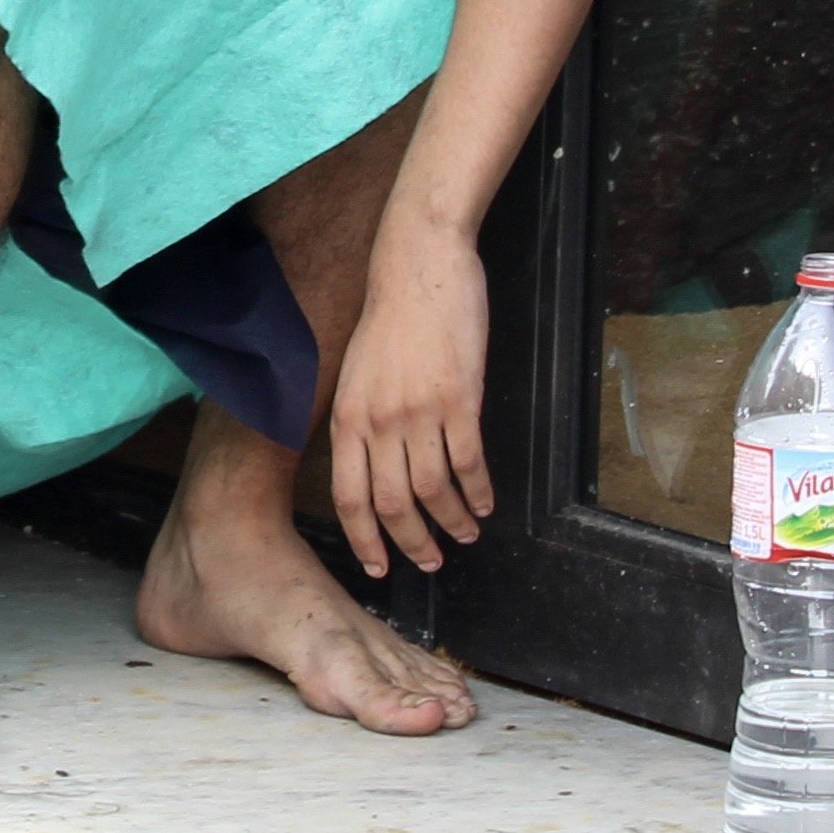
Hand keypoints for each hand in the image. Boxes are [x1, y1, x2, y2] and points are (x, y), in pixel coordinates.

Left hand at [327, 229, 494, 573]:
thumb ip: (360, 420)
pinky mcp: (460, 401)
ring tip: (465, 535)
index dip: (365, 539)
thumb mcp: (355, 373)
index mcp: (348, 418)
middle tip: (430, 562)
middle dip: (413, 543)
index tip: (379, 565)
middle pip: (394, 506)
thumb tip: (372, 467)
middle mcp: (378, 423)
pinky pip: (469, 464)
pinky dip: (479, 492)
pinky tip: (486, 503)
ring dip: (453, 523)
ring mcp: (420, 414)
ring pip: (436, 492)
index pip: (350, 498)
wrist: (418, 267)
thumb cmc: (387, 317)